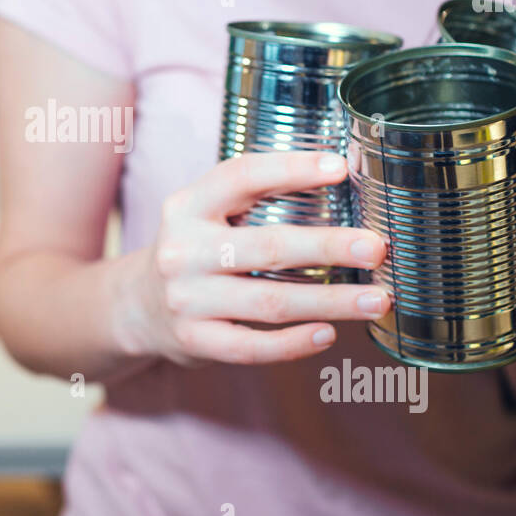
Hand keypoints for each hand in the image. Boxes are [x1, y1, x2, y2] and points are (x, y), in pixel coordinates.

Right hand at [132, 151, 390, 364]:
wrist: (138, 305)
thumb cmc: (195, 250)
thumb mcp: (205, 214)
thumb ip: (256, 198)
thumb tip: (343, 178)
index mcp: (187, 205)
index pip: (241, 176)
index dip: (291, 168)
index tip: (342, 168)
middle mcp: (181, 250)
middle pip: (267, 246)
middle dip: (330, 246)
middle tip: (378, 247)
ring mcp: (186, 299)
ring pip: (269, 302)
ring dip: (331, 302)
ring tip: (377, 299)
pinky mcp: (194, 341)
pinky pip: (253, 347)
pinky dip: (295, 344)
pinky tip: (329, 334)